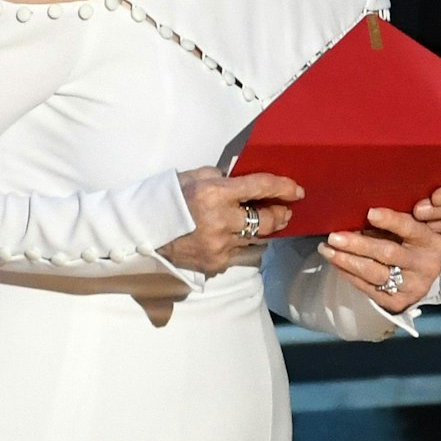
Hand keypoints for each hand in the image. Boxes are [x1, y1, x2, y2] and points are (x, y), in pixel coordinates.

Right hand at [160, 168, 302, 274]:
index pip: (260, 188)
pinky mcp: (215, 263)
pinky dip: (241, 243)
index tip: (297, 190)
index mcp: (215, 194)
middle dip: (280, 214)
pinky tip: (235, 236)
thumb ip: (223, 177)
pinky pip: (239, 252)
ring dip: (263, 230)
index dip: (283, 187)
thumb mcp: (195, 176)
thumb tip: (244, 178)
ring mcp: (219, 246)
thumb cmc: (169, 198)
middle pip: (267, 220)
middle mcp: (221, 221)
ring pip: (257, 238)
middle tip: (284, 209)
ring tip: (265, 221)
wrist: (143, 230)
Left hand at [318, 208, 440, 313]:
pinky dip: (349, 274)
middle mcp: (426, 266)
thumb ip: (394, 221)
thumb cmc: (412, 241)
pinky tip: (336, 263)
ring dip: (347, 261)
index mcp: (433, 241)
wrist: (421, 275)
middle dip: (358, 245)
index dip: (390, 221)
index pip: (410, 228)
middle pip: (388, 254)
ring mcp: (413, 287)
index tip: (369, 213)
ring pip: (375, 274)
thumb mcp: (413, 227)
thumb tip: (358, 210)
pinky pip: (368, 288)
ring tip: (327, 250)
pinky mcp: (398, 302)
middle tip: (334, 237)